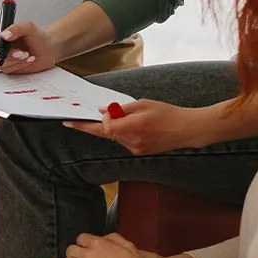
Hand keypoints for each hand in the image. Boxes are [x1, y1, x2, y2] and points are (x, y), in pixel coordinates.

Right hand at [0, 17, 56, 73]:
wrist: (48, 49)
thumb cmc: (38, 36)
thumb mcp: (29, 27)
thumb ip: (17, 28)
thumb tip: (4, 35)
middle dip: (6, 54)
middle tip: (21, 52)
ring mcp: (0, 55)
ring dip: (13, 60)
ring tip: (27, 54)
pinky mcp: (6, 66)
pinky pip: (6, 70)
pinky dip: (18, 65)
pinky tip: (27, 60)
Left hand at [63, 98, 208, 153]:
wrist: (186, 130)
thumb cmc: (167, 113)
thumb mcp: (143, 104)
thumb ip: (121, 109)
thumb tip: (103, 111)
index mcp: (132, 127)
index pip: (103, 127)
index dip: (91, 122)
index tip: (74, 120)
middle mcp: (132, 141)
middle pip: (105, 134)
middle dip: (92, 126)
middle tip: (70, 123)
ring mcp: (136, 149)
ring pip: (114, 137)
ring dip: (112, 127)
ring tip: (127, 117)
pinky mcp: (140, 152)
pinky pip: (124, 141)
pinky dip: (122, 132)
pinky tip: (135, 125)